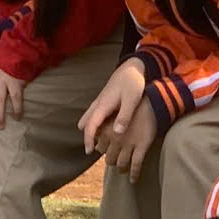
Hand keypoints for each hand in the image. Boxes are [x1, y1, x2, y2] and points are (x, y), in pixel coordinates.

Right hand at [81, 61, 155, 177]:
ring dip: (90, 129)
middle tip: (91, 149)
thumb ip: (124, 116)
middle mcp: (98, 104)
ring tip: (96, 141)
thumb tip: (116, 133)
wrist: (132, 67)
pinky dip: (94, 122)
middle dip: (87, 136)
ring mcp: (100, 101)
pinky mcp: (104, 100)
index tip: (89, 151)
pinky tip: (102, 128)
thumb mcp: (131, 100)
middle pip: (86, 123)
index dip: (88, 139)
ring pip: (89, 118)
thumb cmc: (132, 83)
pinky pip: (94, 114)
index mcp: (103, 105)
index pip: (90, 126)